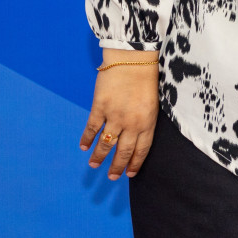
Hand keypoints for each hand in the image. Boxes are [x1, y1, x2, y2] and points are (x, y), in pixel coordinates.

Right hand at [79, 50, 159, 179]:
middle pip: (123, 152)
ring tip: (94, 166)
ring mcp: (114, 116)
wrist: (133, 59)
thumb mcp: (153, 104)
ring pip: (106, 144)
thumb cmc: (146, 79)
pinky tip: (84, 147)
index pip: (141, 150)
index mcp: (147, 123)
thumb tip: (135, 138)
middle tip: (112, 177)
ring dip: (99, 157)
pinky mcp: (100, 107)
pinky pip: (92, 128)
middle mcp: (131, 124)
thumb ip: (145, 122)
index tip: (129, 174)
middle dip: (117, 167)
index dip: (134, 163)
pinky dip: (87, 139)